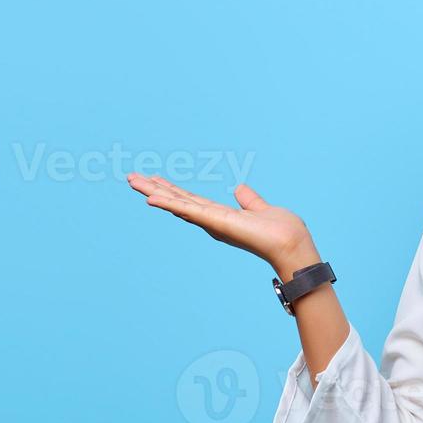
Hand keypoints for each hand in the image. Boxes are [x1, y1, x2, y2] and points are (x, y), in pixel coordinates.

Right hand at [125, 172, 317, 275]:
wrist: (289, 243)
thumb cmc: (280, 231)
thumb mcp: (260, 209)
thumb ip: (249, 200)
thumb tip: (239, 188)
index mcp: (220, 216)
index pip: (190, 200)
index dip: (171, 190)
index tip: (155, 180)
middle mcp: (210, 220)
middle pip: (177, 201)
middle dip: (154, 189)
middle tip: (132, 178)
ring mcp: (210, 221)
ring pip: (176, 203)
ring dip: (153, 192)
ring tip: (133, 181)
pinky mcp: (214, 221)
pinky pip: (187, 210)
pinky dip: (168, 203)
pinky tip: (151, 198)